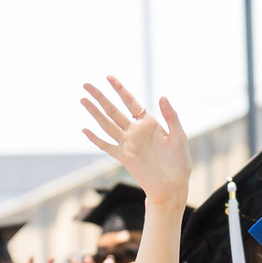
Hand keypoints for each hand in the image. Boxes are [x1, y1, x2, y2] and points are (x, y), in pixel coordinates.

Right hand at [80, 76, 190, 204]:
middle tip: (86, 84)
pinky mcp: (123, 157)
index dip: (120, 89)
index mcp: (148, 124)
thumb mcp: (178, 136)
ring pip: (107, 124)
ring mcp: (127, 144)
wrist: (173, 185)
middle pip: (113, 110)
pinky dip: (96, 139)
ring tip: (82, 99)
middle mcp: (135, 131)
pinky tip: (85, 130)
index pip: (130, 102)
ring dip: (94, 113)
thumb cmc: (179, 162)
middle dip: (100, 97)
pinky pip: (107, 146)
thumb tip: (162, 96)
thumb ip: (171, 116)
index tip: (108, 77)